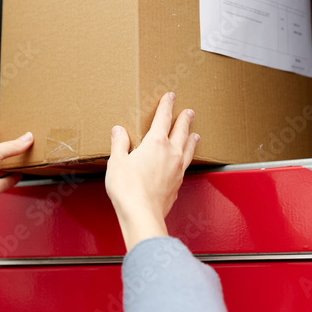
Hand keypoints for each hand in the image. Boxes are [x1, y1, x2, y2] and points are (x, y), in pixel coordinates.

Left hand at [0, 123, 31, 266]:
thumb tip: (26, 138)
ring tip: (24, 158)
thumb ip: (11, 146)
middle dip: (8, 146)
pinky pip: (2, 183)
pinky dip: (11, 179)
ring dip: (12, 163)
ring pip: (0, 167)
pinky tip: (18, 176)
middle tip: (22, 141)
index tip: (9, 123)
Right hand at [105, 92, 198, 251]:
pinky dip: (187, 157)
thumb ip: (119, 144)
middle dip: (184, 119)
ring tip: (195, 135)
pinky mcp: (178, 184)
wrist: (142, 214)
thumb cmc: (128, 190)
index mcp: (155, 143)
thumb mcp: (117, 162)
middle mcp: (171, 154)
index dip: (167, 106)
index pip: (163, 118)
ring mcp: (177, 169)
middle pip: (181, 131)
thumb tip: (119, 131)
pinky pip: (186, 165)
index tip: (170, 97)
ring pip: (188, 148)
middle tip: (189, 112)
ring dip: (191, 139)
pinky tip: (185, 161)